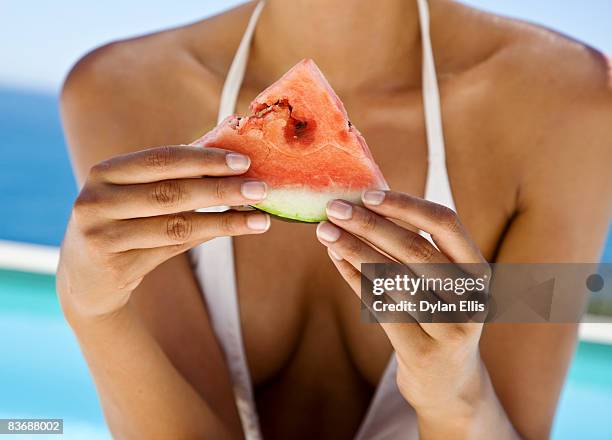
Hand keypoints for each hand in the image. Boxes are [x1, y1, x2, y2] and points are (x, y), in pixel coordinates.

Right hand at [57, 145, 269, 320]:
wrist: (86, 279)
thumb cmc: (123, 226)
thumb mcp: (136, 196)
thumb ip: (175, 179)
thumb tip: (233, 164)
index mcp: (106, 172)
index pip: (162, 159)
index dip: (205, 159)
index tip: (243, 161)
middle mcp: (97, 200)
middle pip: (171, 192)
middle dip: (221, 189)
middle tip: (260, 188)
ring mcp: (101, 234)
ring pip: (176, 225)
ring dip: (224, 220)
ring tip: (260, 218)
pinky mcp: (114, 264)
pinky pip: (172, 249)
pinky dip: (208, 236)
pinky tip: (236, 230)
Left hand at [316, 190, 490, 417]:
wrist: (449, 383)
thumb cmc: (437, 317)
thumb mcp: (440, 281)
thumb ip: (414, 246)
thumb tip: (363, 205)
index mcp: (477, 270)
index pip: (447, 224)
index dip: (407, 205)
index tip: (368, 194)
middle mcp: (470, 297)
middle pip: (416, 249)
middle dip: (369, 224)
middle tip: (334, 207)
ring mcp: (450, 328)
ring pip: (394, 279)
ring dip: (354, 249)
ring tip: (325, 231)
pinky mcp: (424, 352)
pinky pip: (381, 307)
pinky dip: (355, 279)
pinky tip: (335, 259)